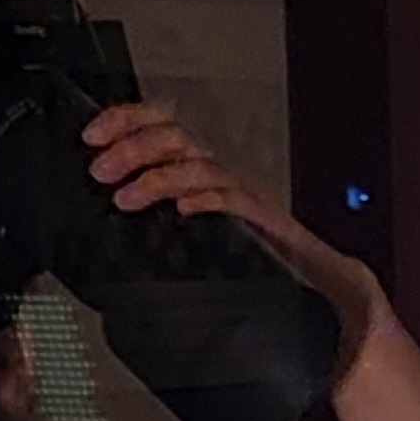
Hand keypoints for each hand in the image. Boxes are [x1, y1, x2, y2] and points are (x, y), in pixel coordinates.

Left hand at [83, 99, 385, 366]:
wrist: (327, 298)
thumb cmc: (261, 275)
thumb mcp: (196, 249)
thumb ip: (161, 236)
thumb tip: (104, 234)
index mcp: (204, 179)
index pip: (163, 129)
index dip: (127, 122)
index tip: (92, 137)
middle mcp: (224, 179)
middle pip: (176, 136)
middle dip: (132, 146)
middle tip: (101, 170)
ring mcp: (246, 199)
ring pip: (198, 163)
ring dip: (157, 174)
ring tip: (126, 196)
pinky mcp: (268, 225)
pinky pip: (235, 200)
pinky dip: (207, 199)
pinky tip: (184, 209)